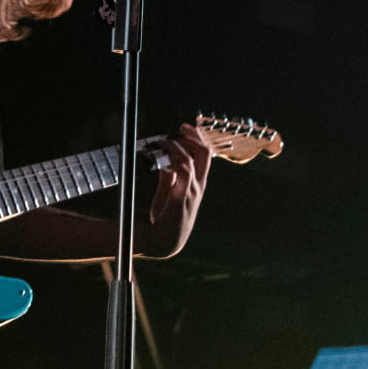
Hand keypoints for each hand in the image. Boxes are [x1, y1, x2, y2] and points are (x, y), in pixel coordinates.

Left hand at [136, 123, 213, 257]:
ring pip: (190, 161)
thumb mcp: (169, 192)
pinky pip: (182, 174)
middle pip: (204, 154)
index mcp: (198, 184)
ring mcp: (192, 192)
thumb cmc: (166, 218)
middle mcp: (198, 186)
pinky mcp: (181, 198)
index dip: (198, 139)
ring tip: (164, 142)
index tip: (186, 129)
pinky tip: (163, 159)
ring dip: (177, 148)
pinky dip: (173, 161)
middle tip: (182, 127)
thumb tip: (166, 161)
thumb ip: (169, 177)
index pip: (205, 156)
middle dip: (194, 137)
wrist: (164, 241)